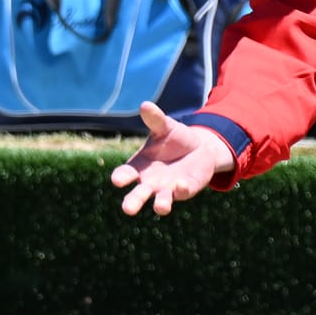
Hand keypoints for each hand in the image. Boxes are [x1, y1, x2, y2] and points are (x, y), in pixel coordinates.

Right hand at [111, 101, 234, 216]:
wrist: (198, 148)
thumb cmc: (174, 139)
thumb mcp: (165, 127)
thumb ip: (155, 119)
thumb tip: (145, 105)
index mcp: (139, 167)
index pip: (125, 174)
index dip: (120, 177)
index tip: (117, 180)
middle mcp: (150, 183)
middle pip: (138, 196)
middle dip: (133, 203)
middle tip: (128, 209)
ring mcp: (167, 189)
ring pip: (161, 203)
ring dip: (160, 205)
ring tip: (160, 207)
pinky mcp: (185, 190)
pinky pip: (182, 193)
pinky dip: (182, 190)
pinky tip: (181, 184)